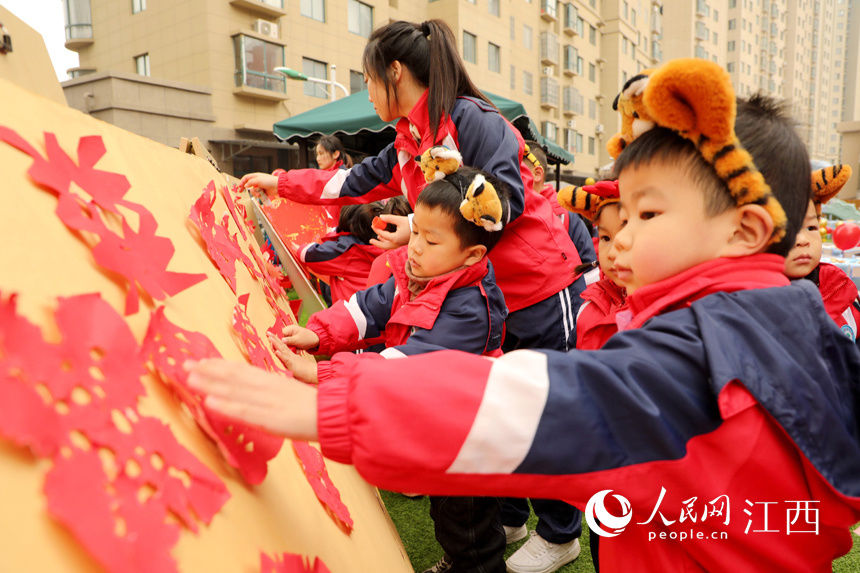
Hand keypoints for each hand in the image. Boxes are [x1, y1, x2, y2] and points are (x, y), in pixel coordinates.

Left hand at [185, 358, 318, 439]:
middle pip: (233, 376)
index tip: (200, 361)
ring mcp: (267, 402)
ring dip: (210, 384)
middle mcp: (266, 387)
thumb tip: (252, 394)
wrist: (334, 414)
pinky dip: (226, 405)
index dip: (218, 365)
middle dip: (208, 370)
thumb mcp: (289, 395)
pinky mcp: (270, 418)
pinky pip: (244, 410)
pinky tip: (209, 402)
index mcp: (271, 381)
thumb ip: (271, 394)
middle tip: (184, 364)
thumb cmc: (314, 409)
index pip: (240, 370)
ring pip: (234, 390)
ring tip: (190, 378)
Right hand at [239, 172, 278, 199]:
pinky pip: (258, 194)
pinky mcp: (263, 191)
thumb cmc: (269, 181)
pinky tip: (262, 195)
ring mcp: (260, 186)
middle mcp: (257, 181)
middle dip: (245, 188)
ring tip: (259, 193)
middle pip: (248, 185)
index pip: (246, 178)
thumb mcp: (258, 180)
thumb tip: (245, 186)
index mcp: (255, 176)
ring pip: (253, 191)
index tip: (239, 187)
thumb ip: (250, 182)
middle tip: (241, 192)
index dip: (242, 182)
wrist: (278, 186)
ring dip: (255, 193)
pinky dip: (259, 195)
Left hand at [267, 333, 318, 383]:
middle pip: (282, 346)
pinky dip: (281, 355)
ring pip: (283, 350)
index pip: (283, 348)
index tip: (271, 337)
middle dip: (274, 339)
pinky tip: (276, 351)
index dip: (277, 342)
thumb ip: (290, 367)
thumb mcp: (296, 369)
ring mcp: (291, 359)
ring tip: (270, 338)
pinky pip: (286, 359)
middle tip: (268, 333)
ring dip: (276, 344)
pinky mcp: (292, 364)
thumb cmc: (306, 373)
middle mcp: (291, 356)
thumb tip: (286, 368)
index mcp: (291, 357)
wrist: (315, 373)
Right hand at [281, 324, 319, 350]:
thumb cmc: (308, 338)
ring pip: (287, 344)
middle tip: (291, 349)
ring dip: (292, 348)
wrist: (317, 341)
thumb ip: (288, 340)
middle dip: (287, 345)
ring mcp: (292, 336)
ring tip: (297, 350)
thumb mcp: (297, 340)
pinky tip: (299, 350)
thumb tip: (281, 341)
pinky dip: (295, 348)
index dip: (280, 340)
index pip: (280, 334)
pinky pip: (292, 345)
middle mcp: (290, 332)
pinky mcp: (295, 341)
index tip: (280, 346)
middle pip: (283, 340)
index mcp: (290, 329)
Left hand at [369, 214, 410, 249]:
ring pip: (387, 246)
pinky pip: (391, 245)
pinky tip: (382, 238)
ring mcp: (399, 244)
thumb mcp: (399, 219)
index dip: (376, 228)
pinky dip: (386, 242)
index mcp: (395, 238)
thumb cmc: (410, 223)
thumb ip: (389, 218)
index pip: (382, 234)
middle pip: (383, 245)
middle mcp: (396, 243)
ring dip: (381, 243)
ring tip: (376, 238)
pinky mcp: (401, 243)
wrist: (421, 228)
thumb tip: (380, 217)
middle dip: (376, 243)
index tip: (373, 224)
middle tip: (370, 240)